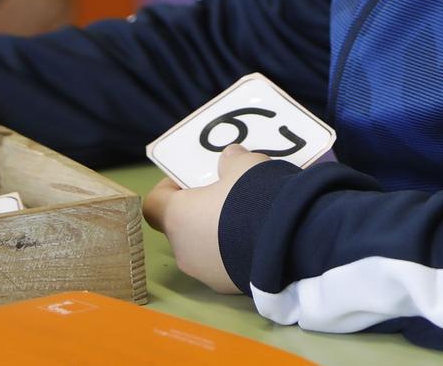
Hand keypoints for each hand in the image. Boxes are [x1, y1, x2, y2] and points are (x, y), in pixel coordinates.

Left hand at [143, 145, 270, 295]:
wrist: (287, 244)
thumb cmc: (253, 199)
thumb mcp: (244, 166)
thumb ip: (232, 160)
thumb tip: (230, 156)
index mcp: (178, 218)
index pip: (155, 203)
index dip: (168, 188)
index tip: (189, 179)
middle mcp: (184, 250)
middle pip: (180, 227)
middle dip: (198, 211)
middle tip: (223, 195)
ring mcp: (205, 273)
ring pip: (203, 249)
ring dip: (217, 234)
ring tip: (248, 218)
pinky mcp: (228, 287)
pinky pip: (225, 265)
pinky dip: (235, 252)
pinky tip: (259, 239)